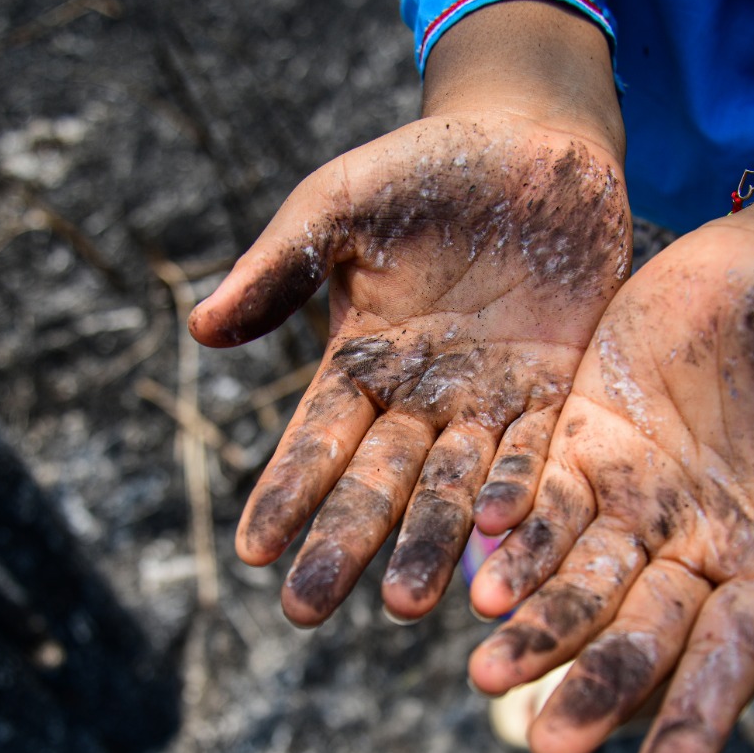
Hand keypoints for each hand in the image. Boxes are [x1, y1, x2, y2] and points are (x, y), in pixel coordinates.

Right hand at [189, 2, 629, 626]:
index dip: (285, 492)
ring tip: (406, 605)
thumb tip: (199, 329)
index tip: (253, 551)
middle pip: (376, 482)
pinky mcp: (554, 391)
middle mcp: (419, 398)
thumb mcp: (342, 202)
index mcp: (361, 360)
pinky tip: (500, 539)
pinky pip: (535, 452)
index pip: (315, 440)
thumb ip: (281, 265)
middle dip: (343, 544)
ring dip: (429, 544)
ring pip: (453, 486)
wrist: (534, 141)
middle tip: (306, 610)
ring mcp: (487, 402)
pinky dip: (517, 492)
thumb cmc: (425, 166)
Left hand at [466, 154, 753, 752]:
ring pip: (574, 577)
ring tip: (487, 669)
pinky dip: (511, 538)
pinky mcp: (582, 441)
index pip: (727, 659)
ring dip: (534, 624)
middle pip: (637, 632)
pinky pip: (539, 498)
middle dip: (594, 686)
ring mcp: (631, 497)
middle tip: (546, 742)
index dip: (694, 725)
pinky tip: (478, 573)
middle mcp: (691, 546)